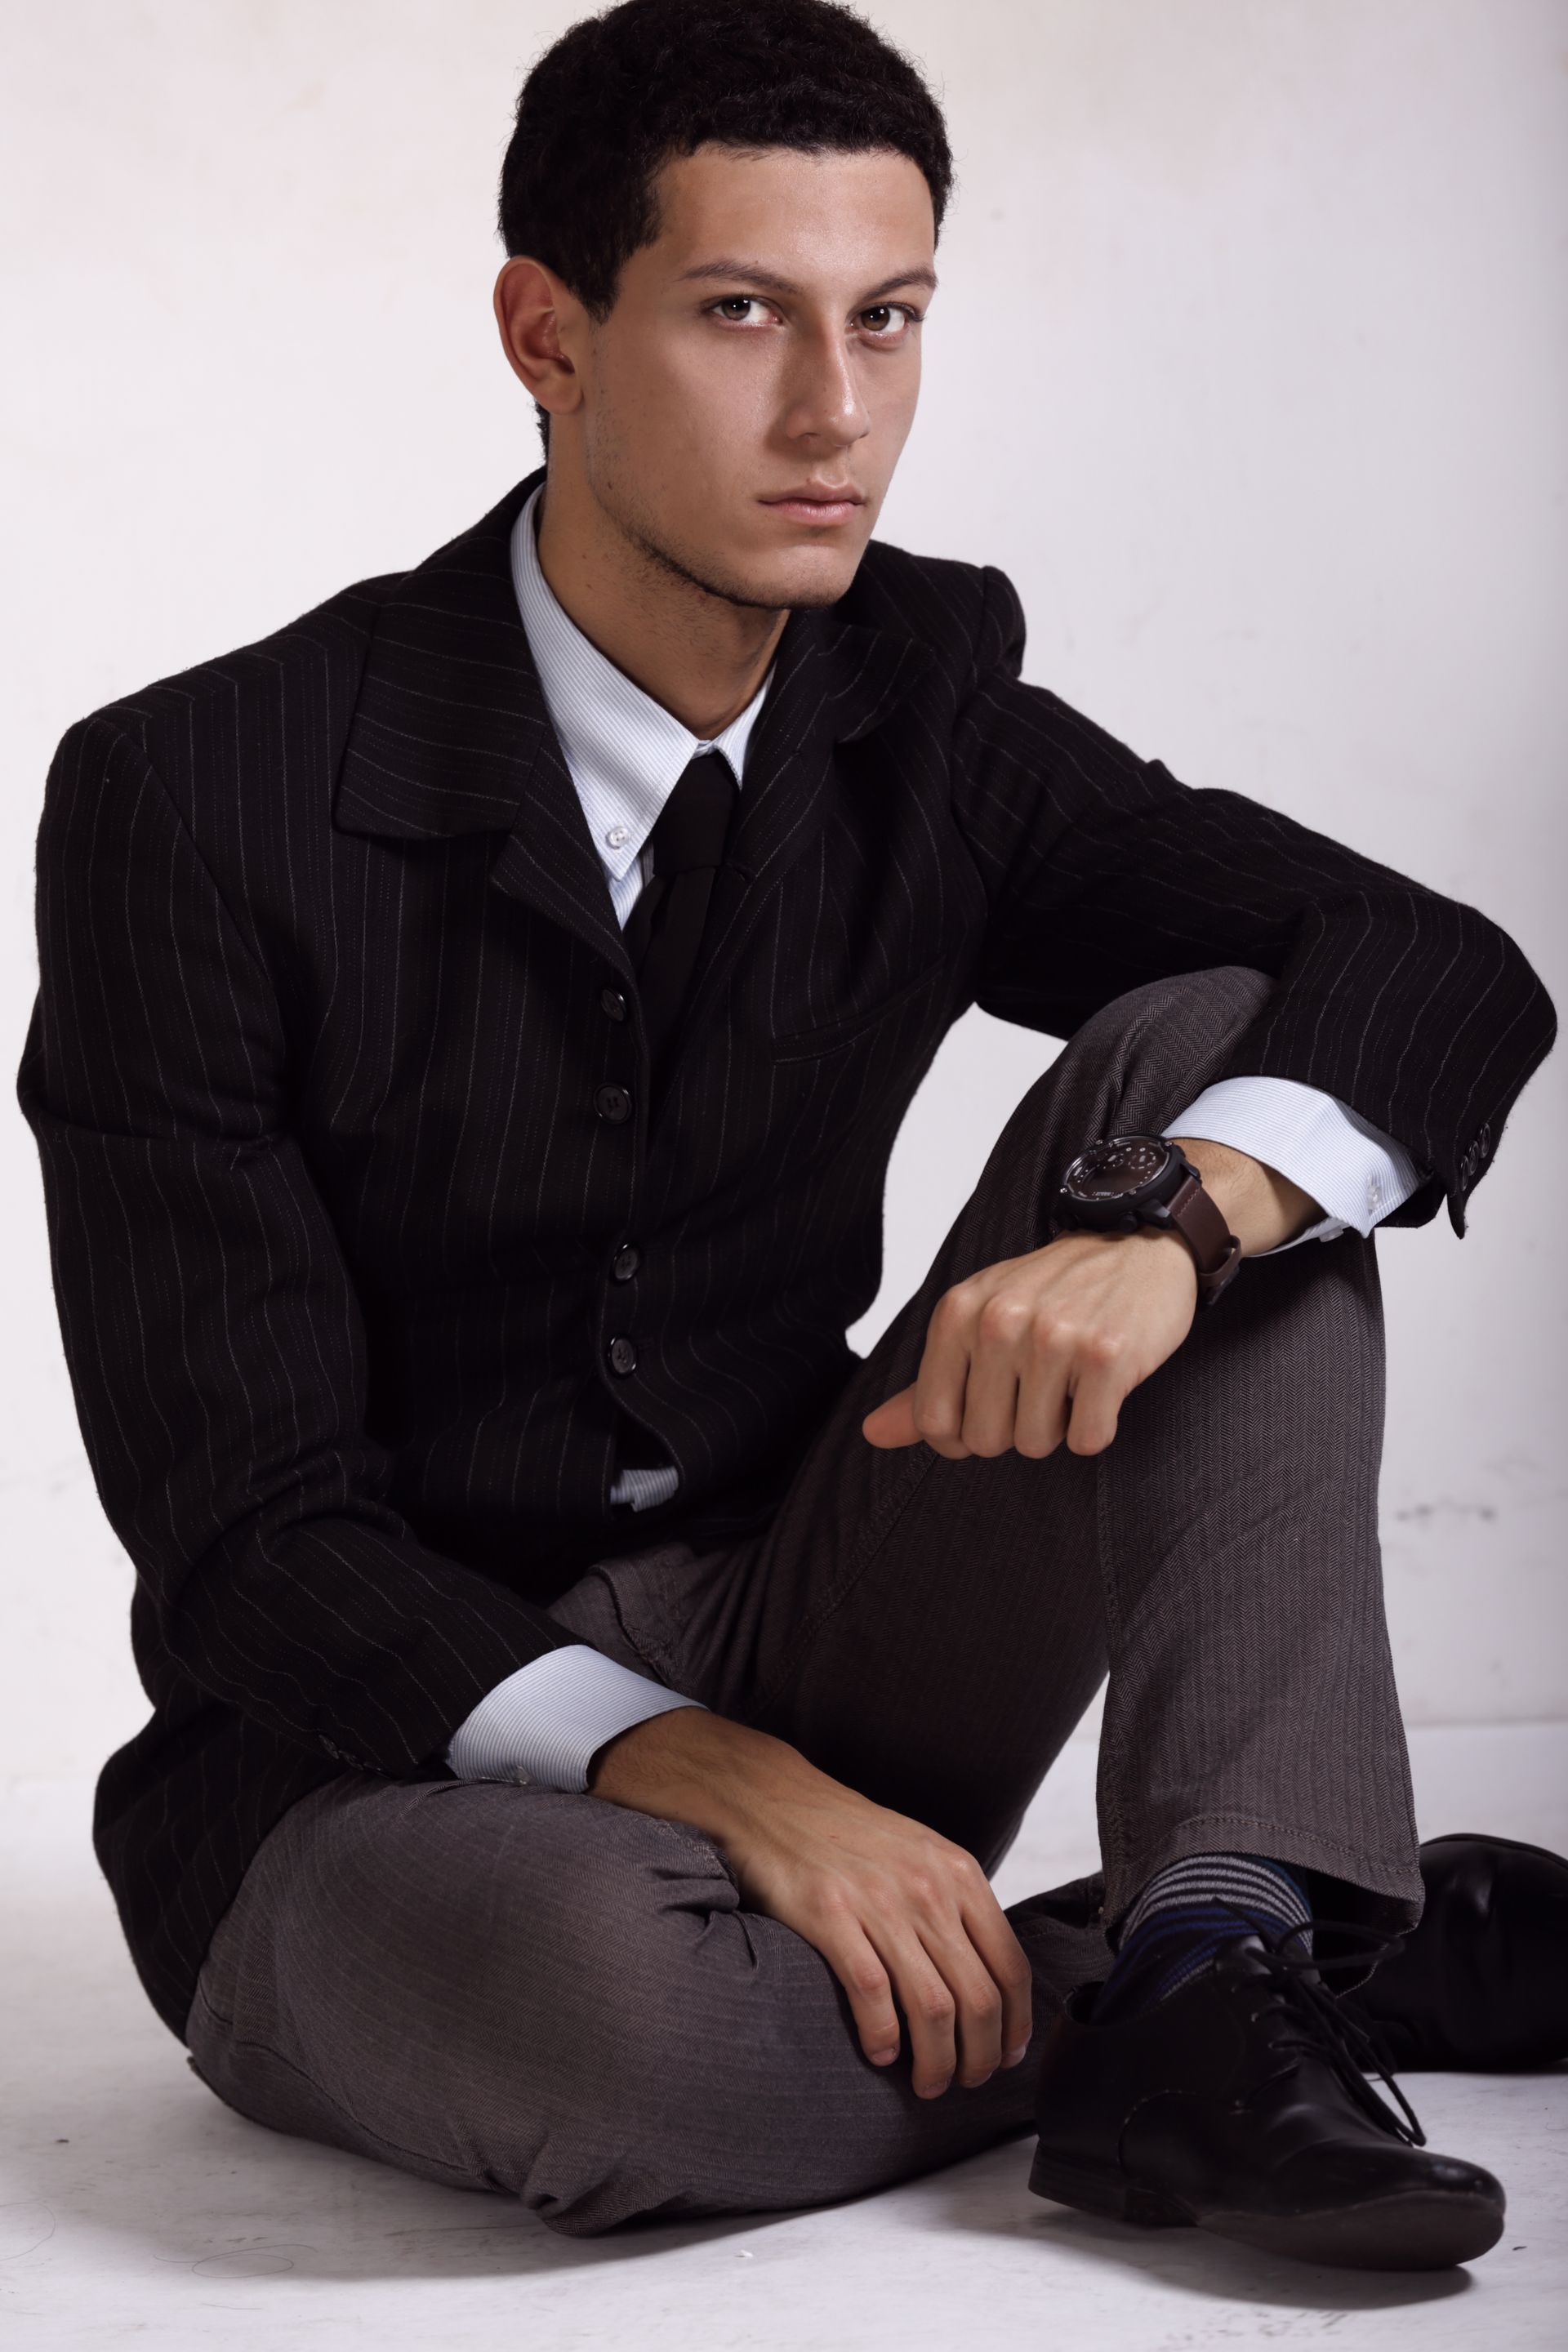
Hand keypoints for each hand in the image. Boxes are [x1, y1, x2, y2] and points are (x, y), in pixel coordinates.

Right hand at [590, 1706, 1031, 2096]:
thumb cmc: (850, 1837)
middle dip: (980, 2056)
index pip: (1010, 1966)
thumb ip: (956, 1906)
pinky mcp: (829, 1916)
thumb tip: (989, 1979)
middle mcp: (927, 1888)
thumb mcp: (921, 1855)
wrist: (773, 1799)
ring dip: (936, 2061)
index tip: (1008, 2055)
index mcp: (958, 1873)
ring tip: (927, 2083)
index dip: (1016, 2024)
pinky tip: (880, 2053)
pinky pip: (872, 1995)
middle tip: (966, 2082)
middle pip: (978, 1998)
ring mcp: (879, 1902)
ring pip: (933, 2007)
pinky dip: (883, 2037)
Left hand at [862, 1138, 1318, 1460]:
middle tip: (1040, 1386)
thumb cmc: (1052, 1292)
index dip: (962, 1437)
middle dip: (1016, 1429)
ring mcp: (1054, 1338)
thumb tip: (872, 1433)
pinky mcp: (1107, 1357)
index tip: (990, 1413)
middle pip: (987, 1441)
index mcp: (958, 1313)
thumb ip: (927, 1384)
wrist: (1137, 1247)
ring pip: (1037, 1444)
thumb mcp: (978, 1321)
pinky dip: (1097, 1426)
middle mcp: (999, 1322)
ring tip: (1070, 1379)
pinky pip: (1088, 1439)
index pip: (935, 1423)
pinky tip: (1102, 1386)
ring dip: (1058, 1427)